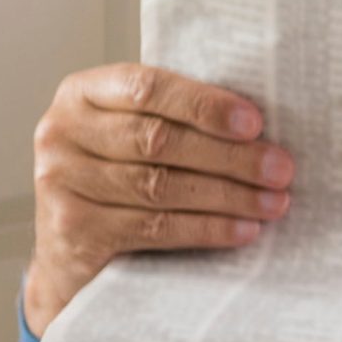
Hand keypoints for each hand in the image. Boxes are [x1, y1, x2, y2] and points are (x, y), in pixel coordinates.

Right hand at [25, 64, 292, 333]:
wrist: (71, 253)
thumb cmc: (119, 181)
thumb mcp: (136, 137)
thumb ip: (178, 122)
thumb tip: (262, 130)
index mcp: (83, 93)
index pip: (146, 88)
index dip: (204, 105)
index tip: (256, 123)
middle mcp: (62, 132)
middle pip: (157, 139)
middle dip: (230, 156)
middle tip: (281, 169)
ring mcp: (61, 181)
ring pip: (159, 185)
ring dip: (228, 195)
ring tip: (274, 202)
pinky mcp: (73, 230)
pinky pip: (154, 227)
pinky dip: (207, 228)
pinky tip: (244, 229)